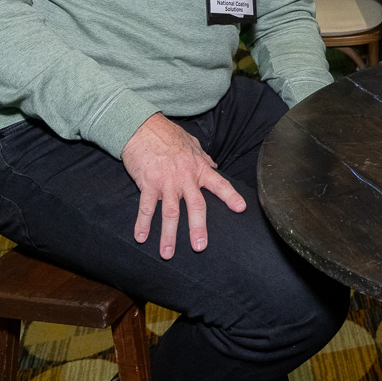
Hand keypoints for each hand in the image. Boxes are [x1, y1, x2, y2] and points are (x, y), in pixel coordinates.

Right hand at [121, 113, 245, 258]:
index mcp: (198, 168)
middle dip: (198, 228)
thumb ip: (204, 158)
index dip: (231, 196)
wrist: (142, 127)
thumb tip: (214, 166)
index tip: (241, 208)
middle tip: (200, 247)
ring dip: (169, 235)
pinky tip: (140, 237)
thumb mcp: (191, 143)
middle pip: (195, 206)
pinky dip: (143, 223)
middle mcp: (185, 178)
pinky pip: (146, 207)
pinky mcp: (148, 183)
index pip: (219, 184)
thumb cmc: (167, 134)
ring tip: (167, 254)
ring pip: (170, 213)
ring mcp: (166, 182)